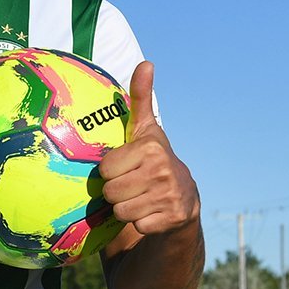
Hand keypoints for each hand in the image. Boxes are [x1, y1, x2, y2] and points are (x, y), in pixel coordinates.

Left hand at [98, 61, 199, 233]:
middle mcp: (162, 171)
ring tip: (139, 197)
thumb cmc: (152, 158)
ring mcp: (169, 196)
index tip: (124, 166)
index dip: (110, 171)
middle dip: (116, 191)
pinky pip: (137, 226)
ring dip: (125, 208)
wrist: (183, 196)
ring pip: (121, 211)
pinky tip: (151, 212)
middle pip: (110, 192)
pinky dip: (140, 223)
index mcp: (150, 148)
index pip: (104, 169)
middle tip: (130, 184)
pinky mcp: (173, 219)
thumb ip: (140, 97)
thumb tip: (146, 62)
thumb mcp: (144, 129)